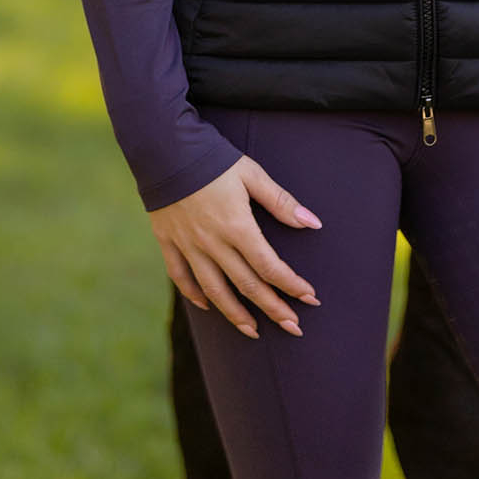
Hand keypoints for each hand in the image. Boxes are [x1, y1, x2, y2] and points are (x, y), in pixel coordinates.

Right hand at [149, 157, 322, 339]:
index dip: (291, 285)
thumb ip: (281, 201)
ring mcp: (189, 245)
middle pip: (246, 285)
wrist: (165, 147)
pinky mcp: (169, 242)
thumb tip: (313, 223)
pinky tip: (208, 306)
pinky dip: (194, 294)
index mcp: (237, 226)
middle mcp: (213, 243)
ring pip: (214, 290)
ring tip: (254, 331)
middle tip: (293, 327)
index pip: (269, 266)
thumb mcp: (252, 174)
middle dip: (272, 308)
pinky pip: (181, 276)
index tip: (310, 298)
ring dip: (236, 314)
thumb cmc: (214, 159)